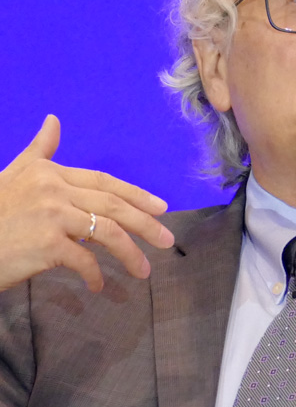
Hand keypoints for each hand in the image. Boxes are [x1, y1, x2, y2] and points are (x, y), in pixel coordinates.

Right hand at [0, 115, 173, 292]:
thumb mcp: (15, 173)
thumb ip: (40, 150)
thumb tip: (53, 119)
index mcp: (52, 173)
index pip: (105, 181)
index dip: (136, 194)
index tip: (162, 208)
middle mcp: (55, 190)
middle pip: (113, 205)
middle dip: (146, 223)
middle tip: (168, 240)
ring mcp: (51, 216)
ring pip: (107, 231)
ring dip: (131, 253)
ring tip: (145, 271)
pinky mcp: (45, 245)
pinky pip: (83, 260)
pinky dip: (95, 274)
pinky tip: (98, 286)